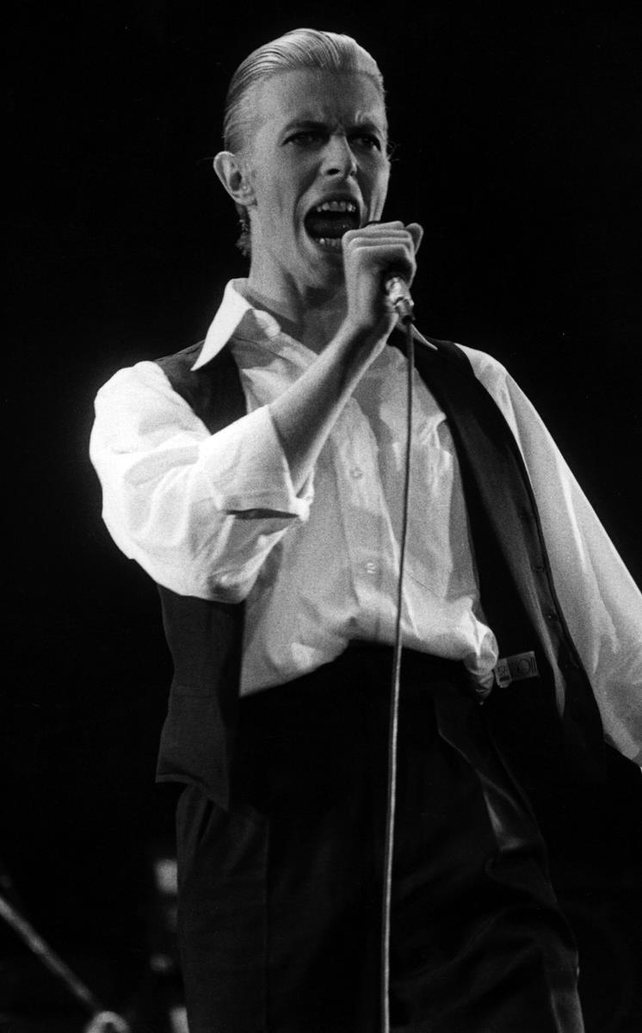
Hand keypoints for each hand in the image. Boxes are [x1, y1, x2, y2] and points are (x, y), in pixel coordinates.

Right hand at [341, 220, 422, 339]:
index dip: (402, 252)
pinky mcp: (363, 255)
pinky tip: (391, 283)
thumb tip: (417, 225)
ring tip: (389, 283)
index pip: (397, 227)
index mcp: (356, 236)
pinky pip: (402, 250)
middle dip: (405, 258)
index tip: (388, 272)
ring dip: (406, 265)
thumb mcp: (397, 265)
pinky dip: (406, 268)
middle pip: (402, 231)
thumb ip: (404, 245)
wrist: (369, 323)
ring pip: (405, 240)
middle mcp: (352, 236)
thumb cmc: (381, 296)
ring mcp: (356, 244)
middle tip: (390, 280)